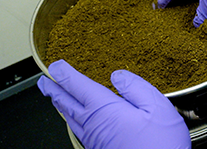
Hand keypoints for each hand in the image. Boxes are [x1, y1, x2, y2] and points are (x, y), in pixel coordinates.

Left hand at [37, 60, 190, 148]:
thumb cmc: (161, 145)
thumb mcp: (157, 107)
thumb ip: (137, 88)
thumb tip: (118, 76)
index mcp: (105, 110)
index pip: (78, 87)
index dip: (65, 74)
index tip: (56, 66)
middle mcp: (94, 125)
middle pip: (67, 104)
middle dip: (54, 91)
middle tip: (44, 82)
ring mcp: (95, 140)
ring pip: (70, 119)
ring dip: (61, 105)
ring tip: (56, 98)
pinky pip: (79, 130)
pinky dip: (72, 119)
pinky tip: (77, 120)